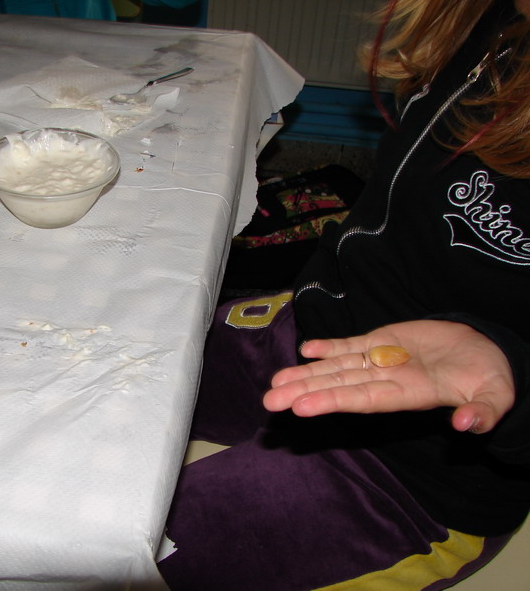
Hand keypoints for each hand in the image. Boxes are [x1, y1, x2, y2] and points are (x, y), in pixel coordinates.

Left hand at [263, 320, 514, 432]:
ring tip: (275, 383)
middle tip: (270, 401)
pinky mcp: (383, 340)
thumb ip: (483, 412)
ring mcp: (382, 360)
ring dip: (306, 373)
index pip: (363, 399)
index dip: (332, 401)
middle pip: (339, 385)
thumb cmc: (490, 377)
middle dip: (305, 392)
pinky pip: (351, 345)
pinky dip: (329, 346)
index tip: (302, 408)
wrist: (485, 351)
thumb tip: (467, 425)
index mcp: (410, 394)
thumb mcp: (495, 396)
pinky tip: (306, 349)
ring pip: (337, 367)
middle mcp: (387, 380)